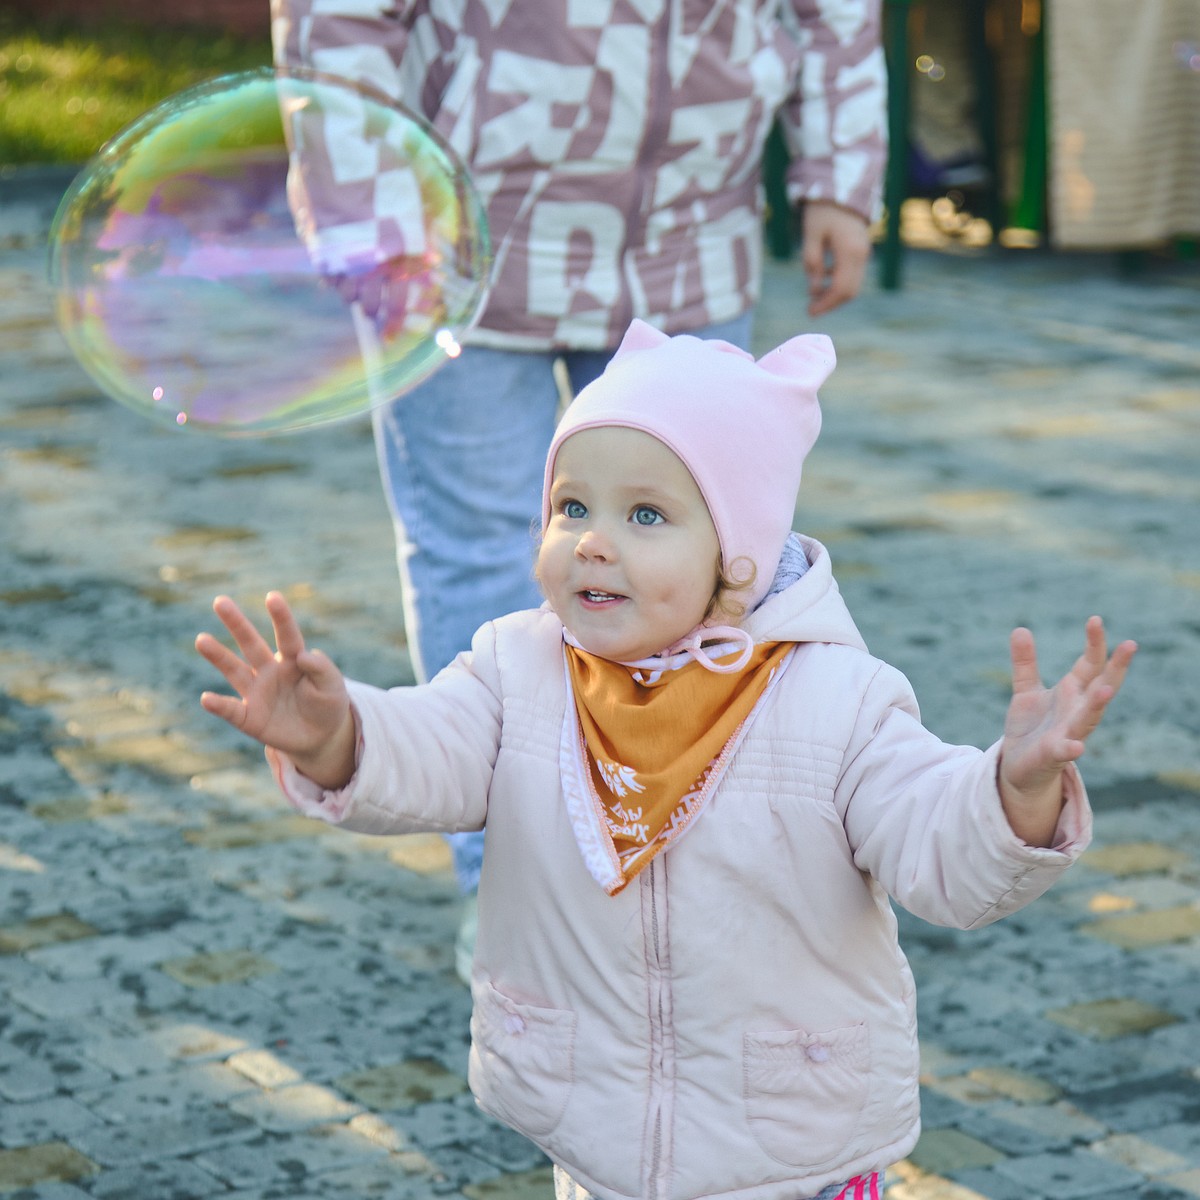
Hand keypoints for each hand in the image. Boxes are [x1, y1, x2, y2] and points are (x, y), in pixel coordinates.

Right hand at [195, 591, 356, 789]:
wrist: (320, 736)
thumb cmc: (327, 703)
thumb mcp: (333, 686)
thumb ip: (322, 668)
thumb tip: (304, 654)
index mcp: (293, 660)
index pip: (287, 636)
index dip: (281, 618)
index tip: (273, 597)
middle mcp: (270, 671)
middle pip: (251, 644)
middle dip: (237, 624)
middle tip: (220, 601)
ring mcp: (257, 693)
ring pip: (234, 670)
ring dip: (218, 656)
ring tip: (202, 639)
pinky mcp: (249, 717)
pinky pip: (231, 710)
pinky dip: (219, 706)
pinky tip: (206, 699)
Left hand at [801, 201, 871, 316]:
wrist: (842, 188)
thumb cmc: (822, 211)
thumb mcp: (811, 236)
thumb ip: (813, 263)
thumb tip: (814, 290)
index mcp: (850, 252)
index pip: (841, 289)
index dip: (826, 304)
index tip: (810, 312)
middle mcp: (862, 255)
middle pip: (850, 292)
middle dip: (830, 303)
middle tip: (811, 309)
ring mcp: (864, 253)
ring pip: (853, 285)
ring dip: (834, 294)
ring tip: (814, 296)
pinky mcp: (862, 250)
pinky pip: (853, 274)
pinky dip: (839, 282)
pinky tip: (824, 278)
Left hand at [998, 616, 1136, 845]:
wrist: (1018, 765)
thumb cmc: (1031, 727)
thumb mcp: (1026, 690)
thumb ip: (1025, 662)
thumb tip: (1019, 629)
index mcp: (1072, 692)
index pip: (1090, 664)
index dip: (1094, 643)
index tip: (1095, 619)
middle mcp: (1077, 711)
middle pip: (1101, 685)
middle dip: (1115, 667)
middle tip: (1130, 644)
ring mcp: (1069, 733)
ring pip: (1089, 718)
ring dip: (1097, 704)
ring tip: (1105, 689)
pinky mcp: (1053, 755)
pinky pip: (1064, 752)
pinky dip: (1071, 748)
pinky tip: (1076, 746)